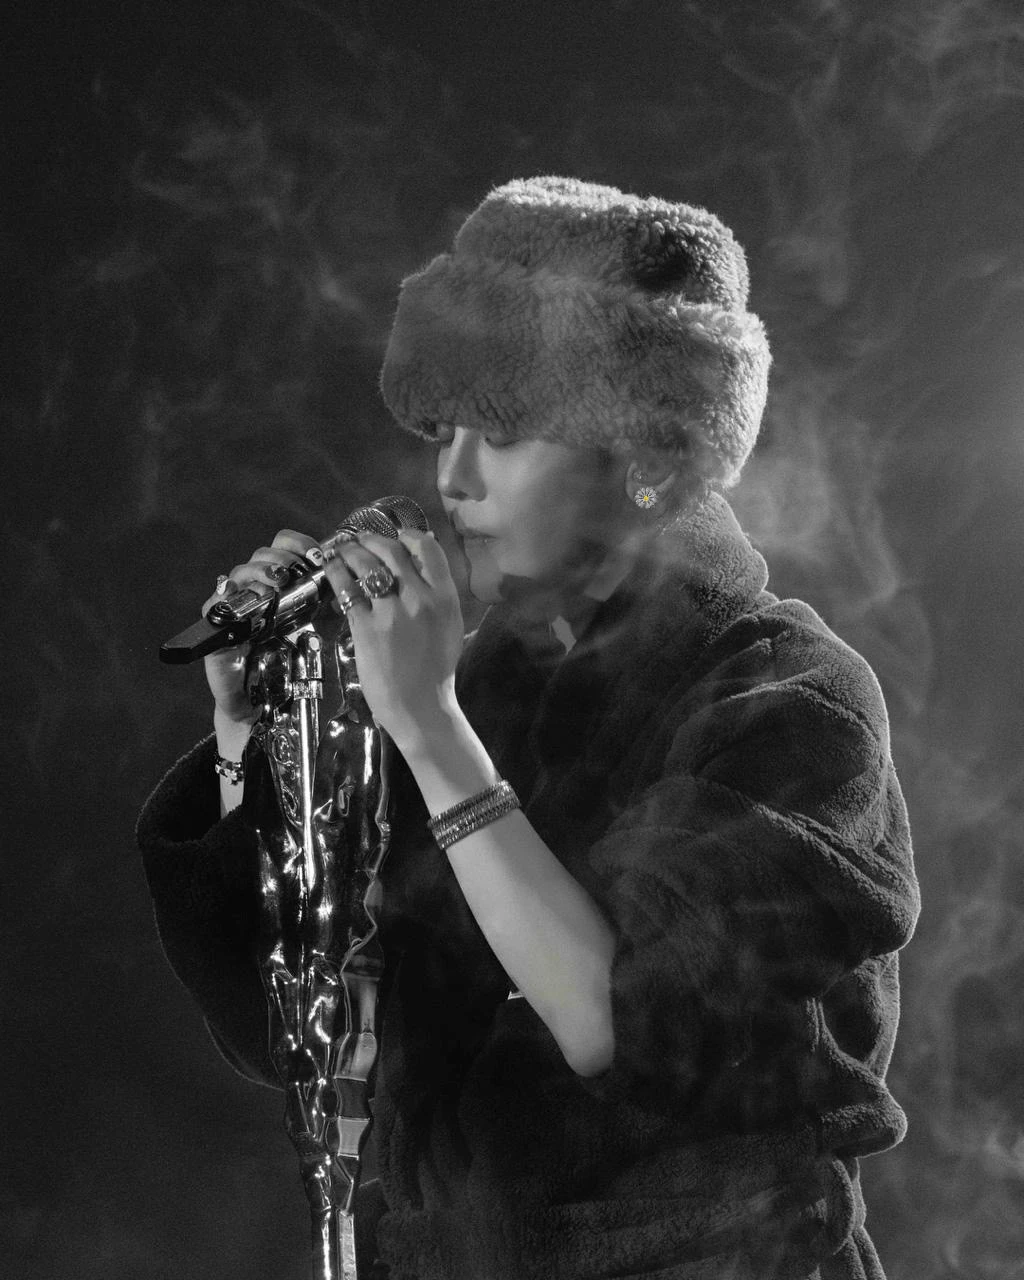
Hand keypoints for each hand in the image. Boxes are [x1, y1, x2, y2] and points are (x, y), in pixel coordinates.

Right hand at [201, 529, 318, 725]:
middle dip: (281, 558)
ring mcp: (235, 606)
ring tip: (276, 582)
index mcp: (282, 585)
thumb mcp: (315, 628)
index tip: (316, 555)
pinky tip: (239, 593)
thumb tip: (349, 577)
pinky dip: (225, 594)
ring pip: (240, 573)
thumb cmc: (288, 667)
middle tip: (294, 571)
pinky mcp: (217, 627)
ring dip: (259, 572)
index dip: (298, 544)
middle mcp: (257, 590)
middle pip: (262, 554)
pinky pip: (214, 603)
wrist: (261, 705)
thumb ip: (328, 602)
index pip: (284, 546)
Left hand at [320, 529, 465, 749]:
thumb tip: (425, 561)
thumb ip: (438, 594)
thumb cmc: (435, 672)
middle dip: (370, 539)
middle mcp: (420, 599)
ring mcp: (392, 612)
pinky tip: (330, 570)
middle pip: (392, 551)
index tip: (394, 537)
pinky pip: (347, 589)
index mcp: (445, 597)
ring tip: (339, 550)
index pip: (427, 549)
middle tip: (357, 539)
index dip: (407, 536)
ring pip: (366, 564)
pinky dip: (336, 573)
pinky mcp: (367, 628)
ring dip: (349, 551)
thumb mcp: (448, 626)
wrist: (421, 708)